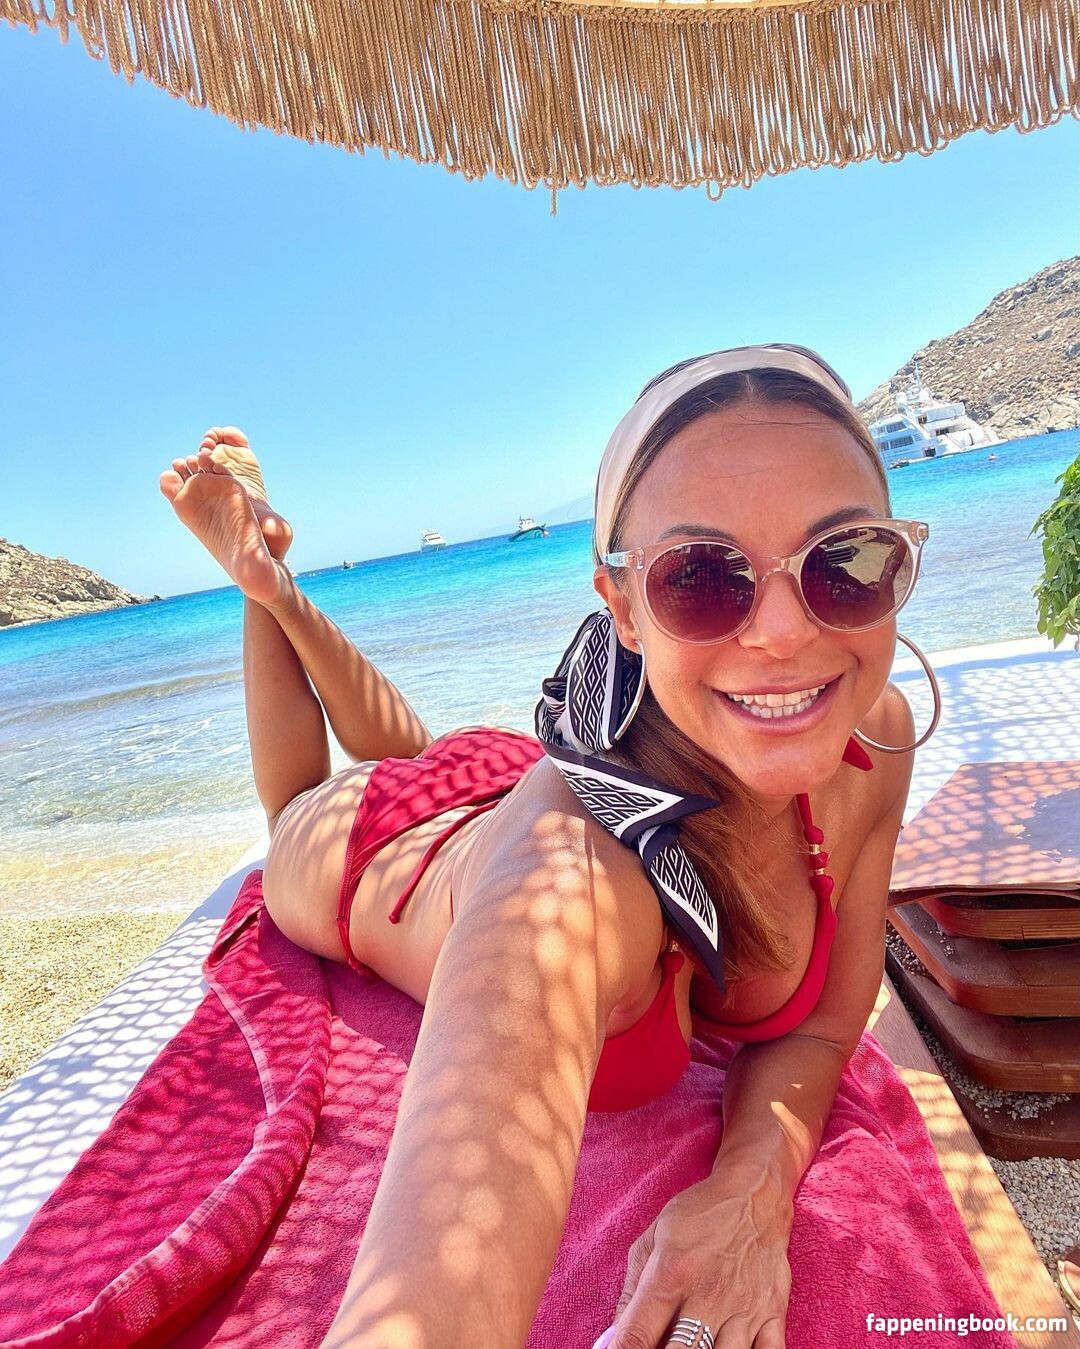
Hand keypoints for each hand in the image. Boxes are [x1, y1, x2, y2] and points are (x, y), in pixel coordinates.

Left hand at [609, 1168, 792, 1347]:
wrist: (754, 1193)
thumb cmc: (699, 1214)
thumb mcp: (653, 1238)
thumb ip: (631, 1290)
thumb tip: (616, 1335)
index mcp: (671, 1273)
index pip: (638, 1334)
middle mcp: (707, 1294)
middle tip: (660, 1345)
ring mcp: (744, 1308)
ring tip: (692, 1346)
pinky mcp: (774, 1314)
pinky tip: (730, 1348)